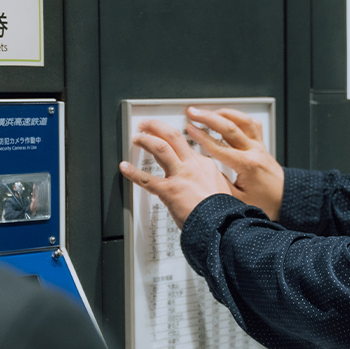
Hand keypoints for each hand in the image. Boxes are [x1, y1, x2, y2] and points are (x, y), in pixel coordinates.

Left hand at [119, 120, 234, 228]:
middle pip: (173, 137)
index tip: (168, 139)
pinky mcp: (169, 190)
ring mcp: (180, 176)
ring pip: (160, 148)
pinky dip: (133, 172)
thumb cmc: (223, 213)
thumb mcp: (225, 190)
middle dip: (157, 127)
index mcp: (206, 165)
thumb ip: (214, 185)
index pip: (187, 147)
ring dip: (146, 140)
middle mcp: (192, 166)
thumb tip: (211, 188)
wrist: (221, 223)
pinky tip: (125, 167)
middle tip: (147, 124)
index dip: (175, 142)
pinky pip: (146, 179)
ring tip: (137, 137)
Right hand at [184, 107, 284, 219]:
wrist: (285, 199)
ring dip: (223, 113)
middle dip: (208, 117)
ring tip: (208, 111)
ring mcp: (259, 146)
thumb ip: (220, 183)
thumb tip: (204, 171)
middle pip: (229, 127)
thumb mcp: (237, 199)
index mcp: (247, 165)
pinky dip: (238, 116)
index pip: (219, 147)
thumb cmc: (265, 201)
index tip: (190, 129)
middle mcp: (254, 151)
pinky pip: (252, 124)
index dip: (202, 136)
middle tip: (193, 112)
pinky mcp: (262, 144)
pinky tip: (228, 116)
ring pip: (242, 121)